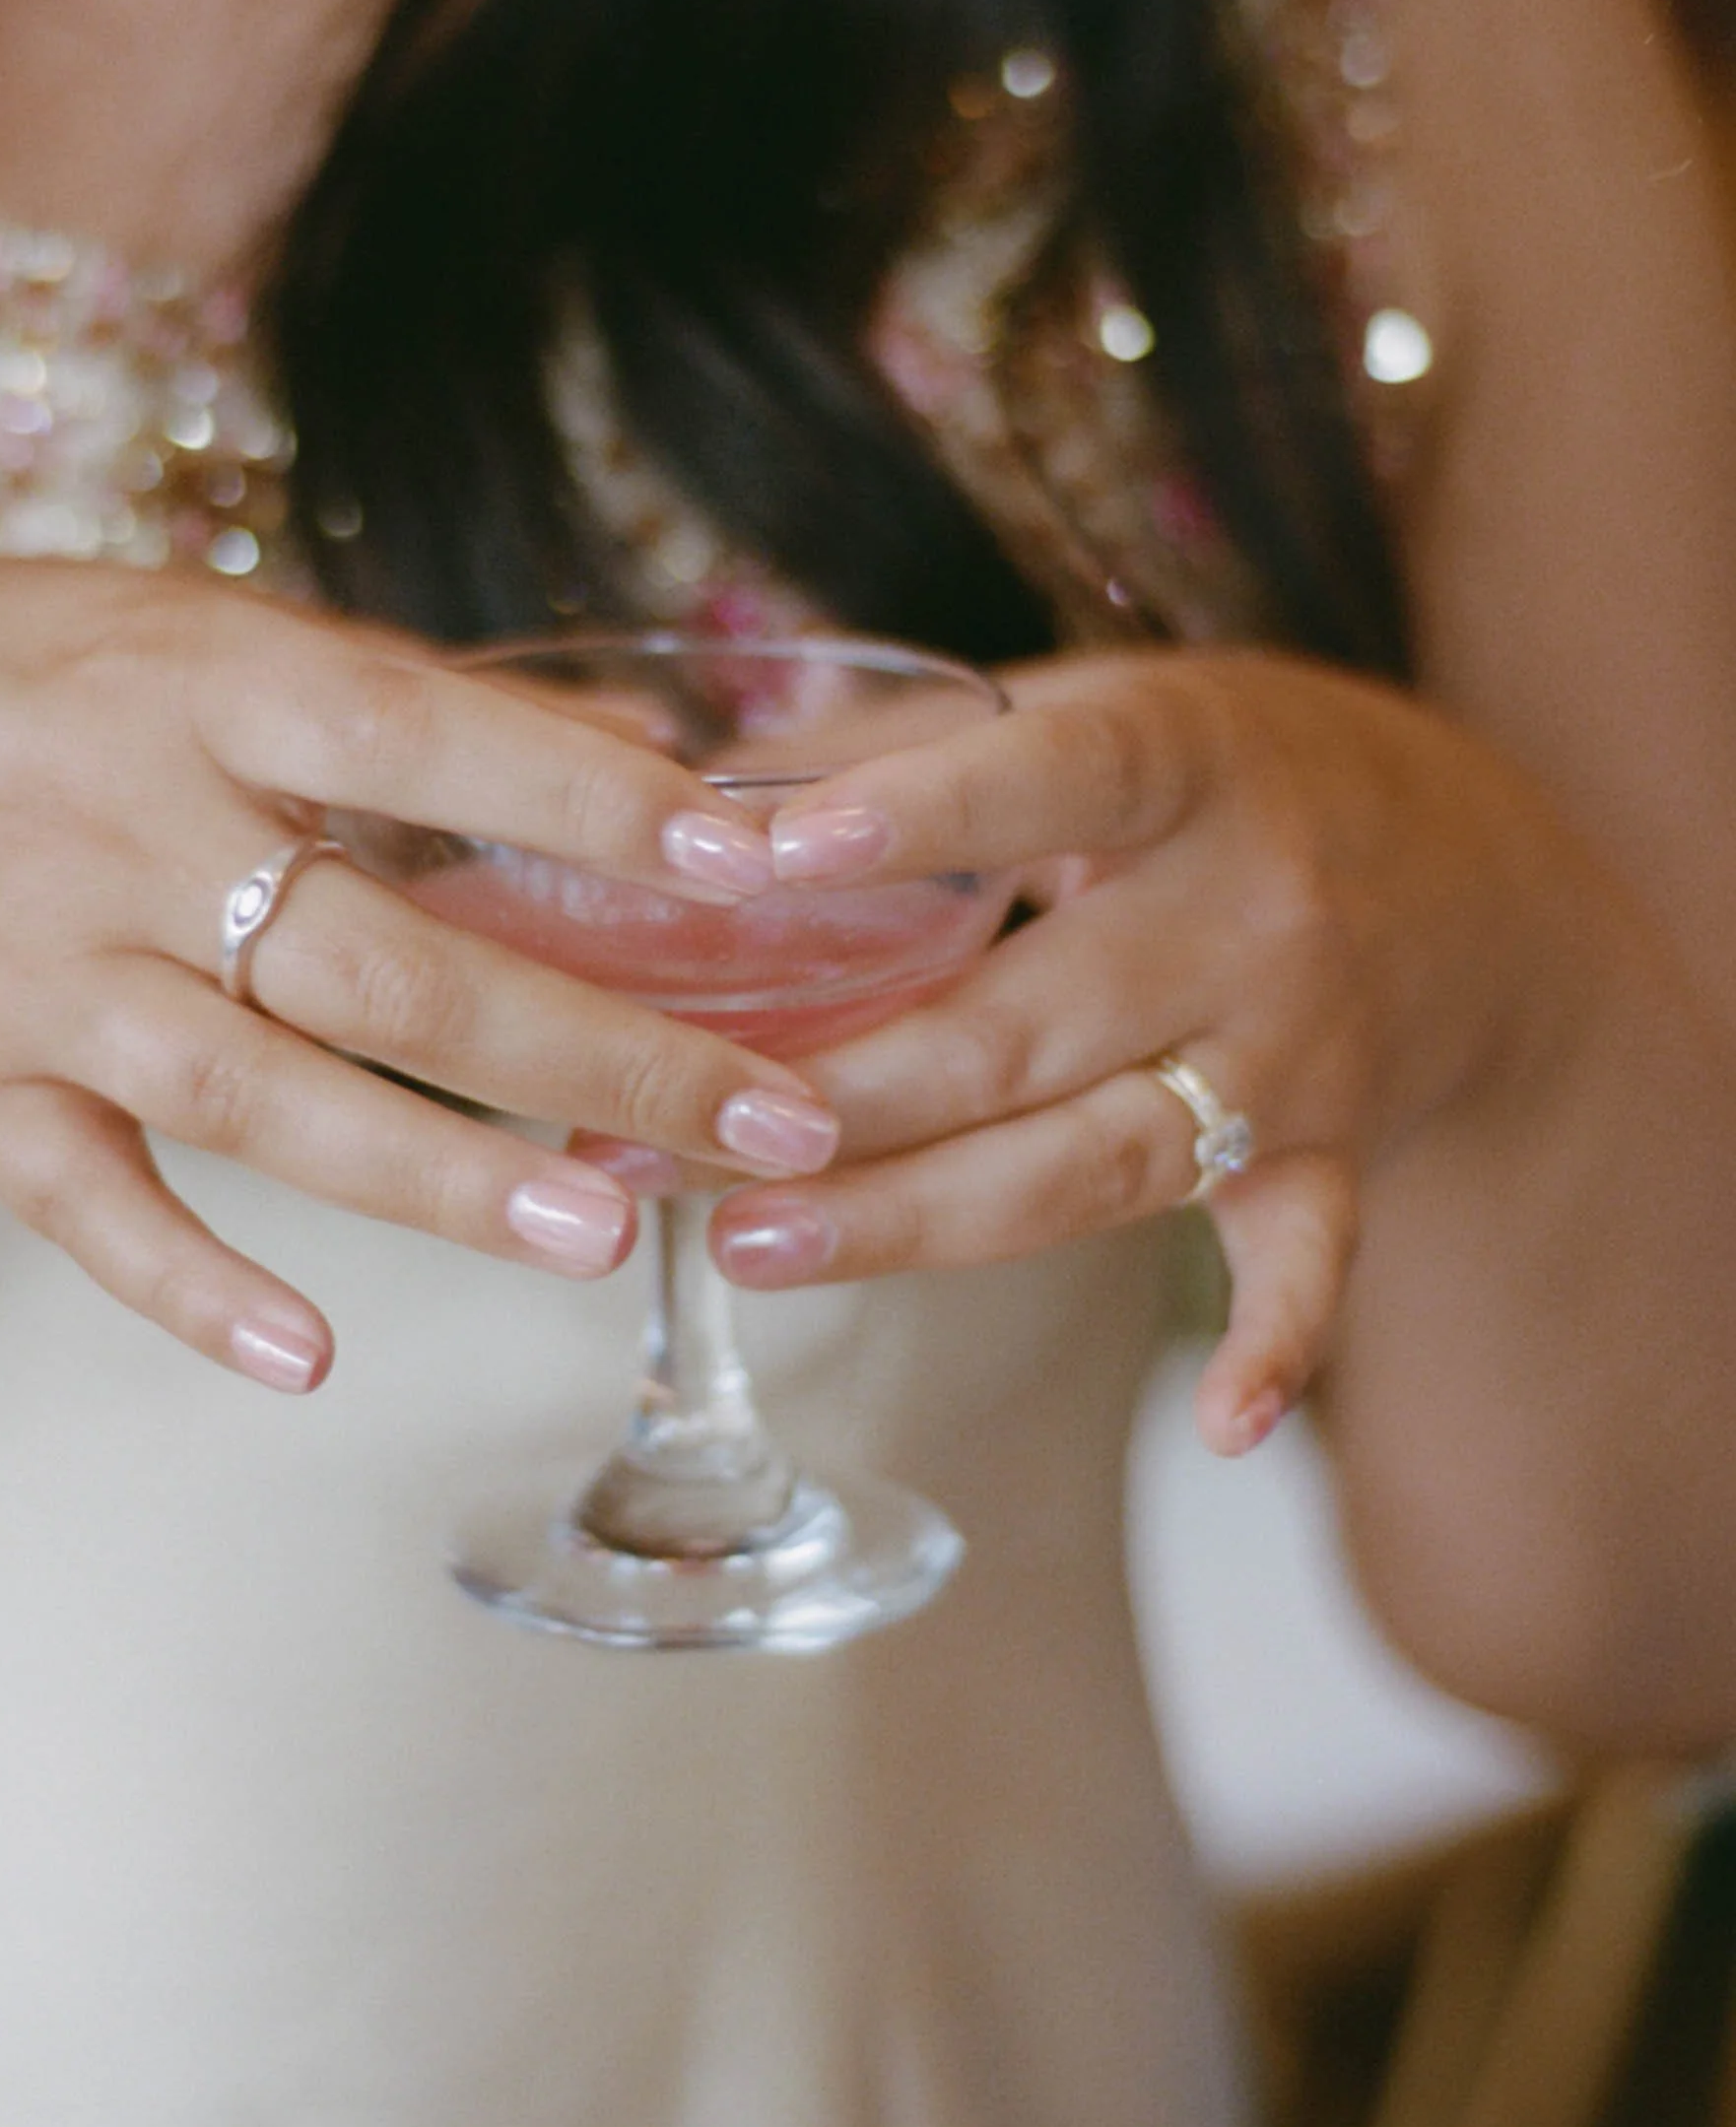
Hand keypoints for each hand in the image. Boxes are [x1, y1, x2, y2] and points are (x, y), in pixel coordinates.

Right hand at [0, 561, 839, 1387]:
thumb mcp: (163, 628)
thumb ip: (384, 694)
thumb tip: (634, 728)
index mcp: (193, 682)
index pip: (423, 734)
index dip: (591, 799)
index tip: (755, 861)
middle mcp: (124, 827)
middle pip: (387, 955)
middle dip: (593, 1047)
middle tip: (766, 1123)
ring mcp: (41, 973)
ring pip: (264, 1093)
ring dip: (441, 1172)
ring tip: (606, 1236)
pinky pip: (85, 1206)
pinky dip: (191, 1285)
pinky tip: (307, 1359)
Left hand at [708, 647, 1580, 1451]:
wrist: (1459, 861)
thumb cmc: (1215, 772)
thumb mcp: (1092, 701)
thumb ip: (903, 740)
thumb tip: (684, 785)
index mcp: (1185, 763)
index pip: (1054, 779)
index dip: (921, 813)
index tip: (774, 853)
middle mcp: (1251, 915)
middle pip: (1024, 1026)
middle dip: (836, 1095)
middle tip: (668, 1138)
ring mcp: (1297, 1053)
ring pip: (1098, 1159)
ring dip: (920, 1217)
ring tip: (753, 1245)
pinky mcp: (1331, 1157)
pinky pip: (1308, 1263)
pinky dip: (1276, 1348)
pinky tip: (1222, 1425)